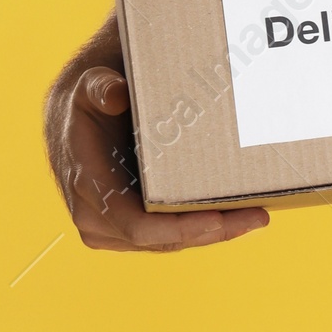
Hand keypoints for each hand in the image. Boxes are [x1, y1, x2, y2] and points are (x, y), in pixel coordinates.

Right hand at [46, 17, 268, 251]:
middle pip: (162, 240)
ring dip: (213, 234)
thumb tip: (115, 95)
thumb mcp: (89, 88)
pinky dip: (201, 229)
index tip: (218, 218)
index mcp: (88, 186)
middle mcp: (95, 216)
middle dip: (211, 232)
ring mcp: (111, 230)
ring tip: (255, 215)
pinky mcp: (127, 232)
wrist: (74, 121)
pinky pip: (168, 238)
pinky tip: (236, 216)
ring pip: (170, 243)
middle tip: (257, 215)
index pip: (135, 224)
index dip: (179, 228)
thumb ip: (99, 88)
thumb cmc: (87, 104)